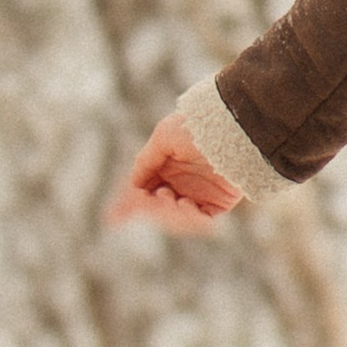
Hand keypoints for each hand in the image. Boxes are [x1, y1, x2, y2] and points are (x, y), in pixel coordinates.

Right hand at [107, 121, 244, 233]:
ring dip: (167, 212)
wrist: (234, 127)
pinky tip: (184, 204)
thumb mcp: (165, 136)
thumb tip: (133, 184)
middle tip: (151, 199)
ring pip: (175, 216)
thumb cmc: (198, 126)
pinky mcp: (218, 203)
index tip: (112, 219)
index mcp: (167, 167)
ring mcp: (199, 194)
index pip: (143, 191)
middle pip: (156, 207)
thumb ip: (147, 159)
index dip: (128, 205)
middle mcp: (182, 183)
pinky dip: (188, 217)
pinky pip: (198, 219)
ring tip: (167, 197)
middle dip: (149, 208)